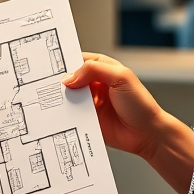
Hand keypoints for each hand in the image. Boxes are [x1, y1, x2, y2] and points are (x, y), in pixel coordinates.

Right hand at [64, 52, 193, 193]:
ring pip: (68, 97)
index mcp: (102, 68)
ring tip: (50, 98)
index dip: (65, 62)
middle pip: (70, 79)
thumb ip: (94, 70)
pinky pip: (70, 114)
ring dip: (61, 98)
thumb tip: (69, 77)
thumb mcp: (120, 77)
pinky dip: (64, 114)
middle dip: (59, 81)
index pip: (78, 60)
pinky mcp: (86, 118)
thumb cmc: (140, 104)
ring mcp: (90, 102)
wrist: (146, 133)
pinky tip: (58, 113)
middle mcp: (94, 84)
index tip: (50, 65)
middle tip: (46, 83)